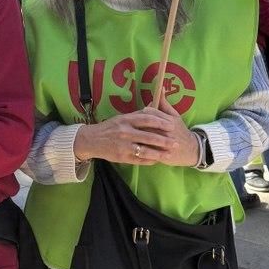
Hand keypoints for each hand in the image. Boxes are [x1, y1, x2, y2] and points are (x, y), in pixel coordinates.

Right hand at [74, 105, 199, 167]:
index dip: (161, 123)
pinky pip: (139, 160)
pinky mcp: (122, 157)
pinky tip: (157, 160)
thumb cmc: (110, 127)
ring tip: (170, 154)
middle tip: (176, 143)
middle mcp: (125, 132)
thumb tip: (154, 108)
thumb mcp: (122, 118)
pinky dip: (149, 160)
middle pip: (149, 136)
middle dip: (164, 140)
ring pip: (145, 150)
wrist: (92, 140)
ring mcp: (124, 146)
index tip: (172, 125)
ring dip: (159, 153)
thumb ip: (137, 115)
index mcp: (126, 120)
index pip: (147, 120)